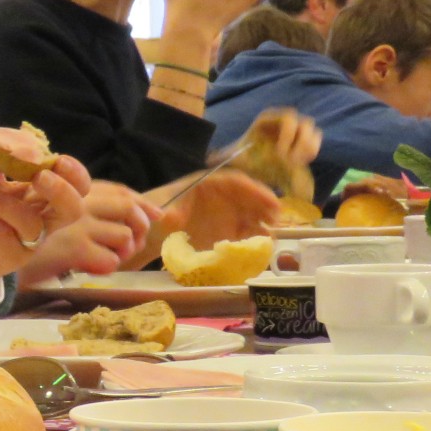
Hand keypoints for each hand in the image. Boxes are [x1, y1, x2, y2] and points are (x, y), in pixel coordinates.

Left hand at [0, 154, 90, 290]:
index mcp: (43, 196)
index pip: (76, 185)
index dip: (75, 172)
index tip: (59, 158)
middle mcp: (42, 220)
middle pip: (74, 209)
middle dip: (63, 190)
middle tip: (41, 176)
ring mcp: (28, 242)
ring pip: (33, 224)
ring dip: (4, 201)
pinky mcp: (9, 258)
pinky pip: (4, 236)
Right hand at [18, 181, 159, 282]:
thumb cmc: (20, 237)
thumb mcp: (49, 216)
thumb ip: (78, 210)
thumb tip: (134, 217)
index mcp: (71, 189)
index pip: (118, 190)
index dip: (141, 202)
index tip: (156, 214)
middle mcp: (75, 200)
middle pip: (126, 207)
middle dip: (140, 226)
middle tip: (136, 243)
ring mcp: (74, 222)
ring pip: (123, 235)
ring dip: (124, 251)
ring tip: (111, 257)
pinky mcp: (72, 247)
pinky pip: (109, 260)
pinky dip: (107, 266)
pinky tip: (93, 268)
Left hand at [132, 169, 279, 264]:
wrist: (153, 232)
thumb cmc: (156, 214)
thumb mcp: (159, 210)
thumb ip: (167, 212)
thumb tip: (170, 217)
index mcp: (207, 184)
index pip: (236, 182)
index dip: (254, 190)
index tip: (269, 200)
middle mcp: (222, 197)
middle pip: (250, 197)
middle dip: (266, 207)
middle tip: (277, 220)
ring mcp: (226, 214)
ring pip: (252, 215)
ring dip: (265, 224)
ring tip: (273, 236)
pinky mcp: (227, 232)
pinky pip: (246, 233)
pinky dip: (256, 239)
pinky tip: (262, 247)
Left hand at [231, 107, 321, 199]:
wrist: (250, 164)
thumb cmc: (241, 158)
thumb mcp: (232, 156)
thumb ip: (222, 156)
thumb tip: (209, 159)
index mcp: (268, 120)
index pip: (288, 117)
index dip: (288, 133)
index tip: (281, 153)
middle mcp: (283, 122)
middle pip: (304, 123)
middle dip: (300, 143)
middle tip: (291, 161)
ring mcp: (296, 131)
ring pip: (313, 131)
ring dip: (308, 148)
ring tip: (296, 164)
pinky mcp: (303, 142)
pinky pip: (315, 141)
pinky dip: (311, 152)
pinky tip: (300, 164)